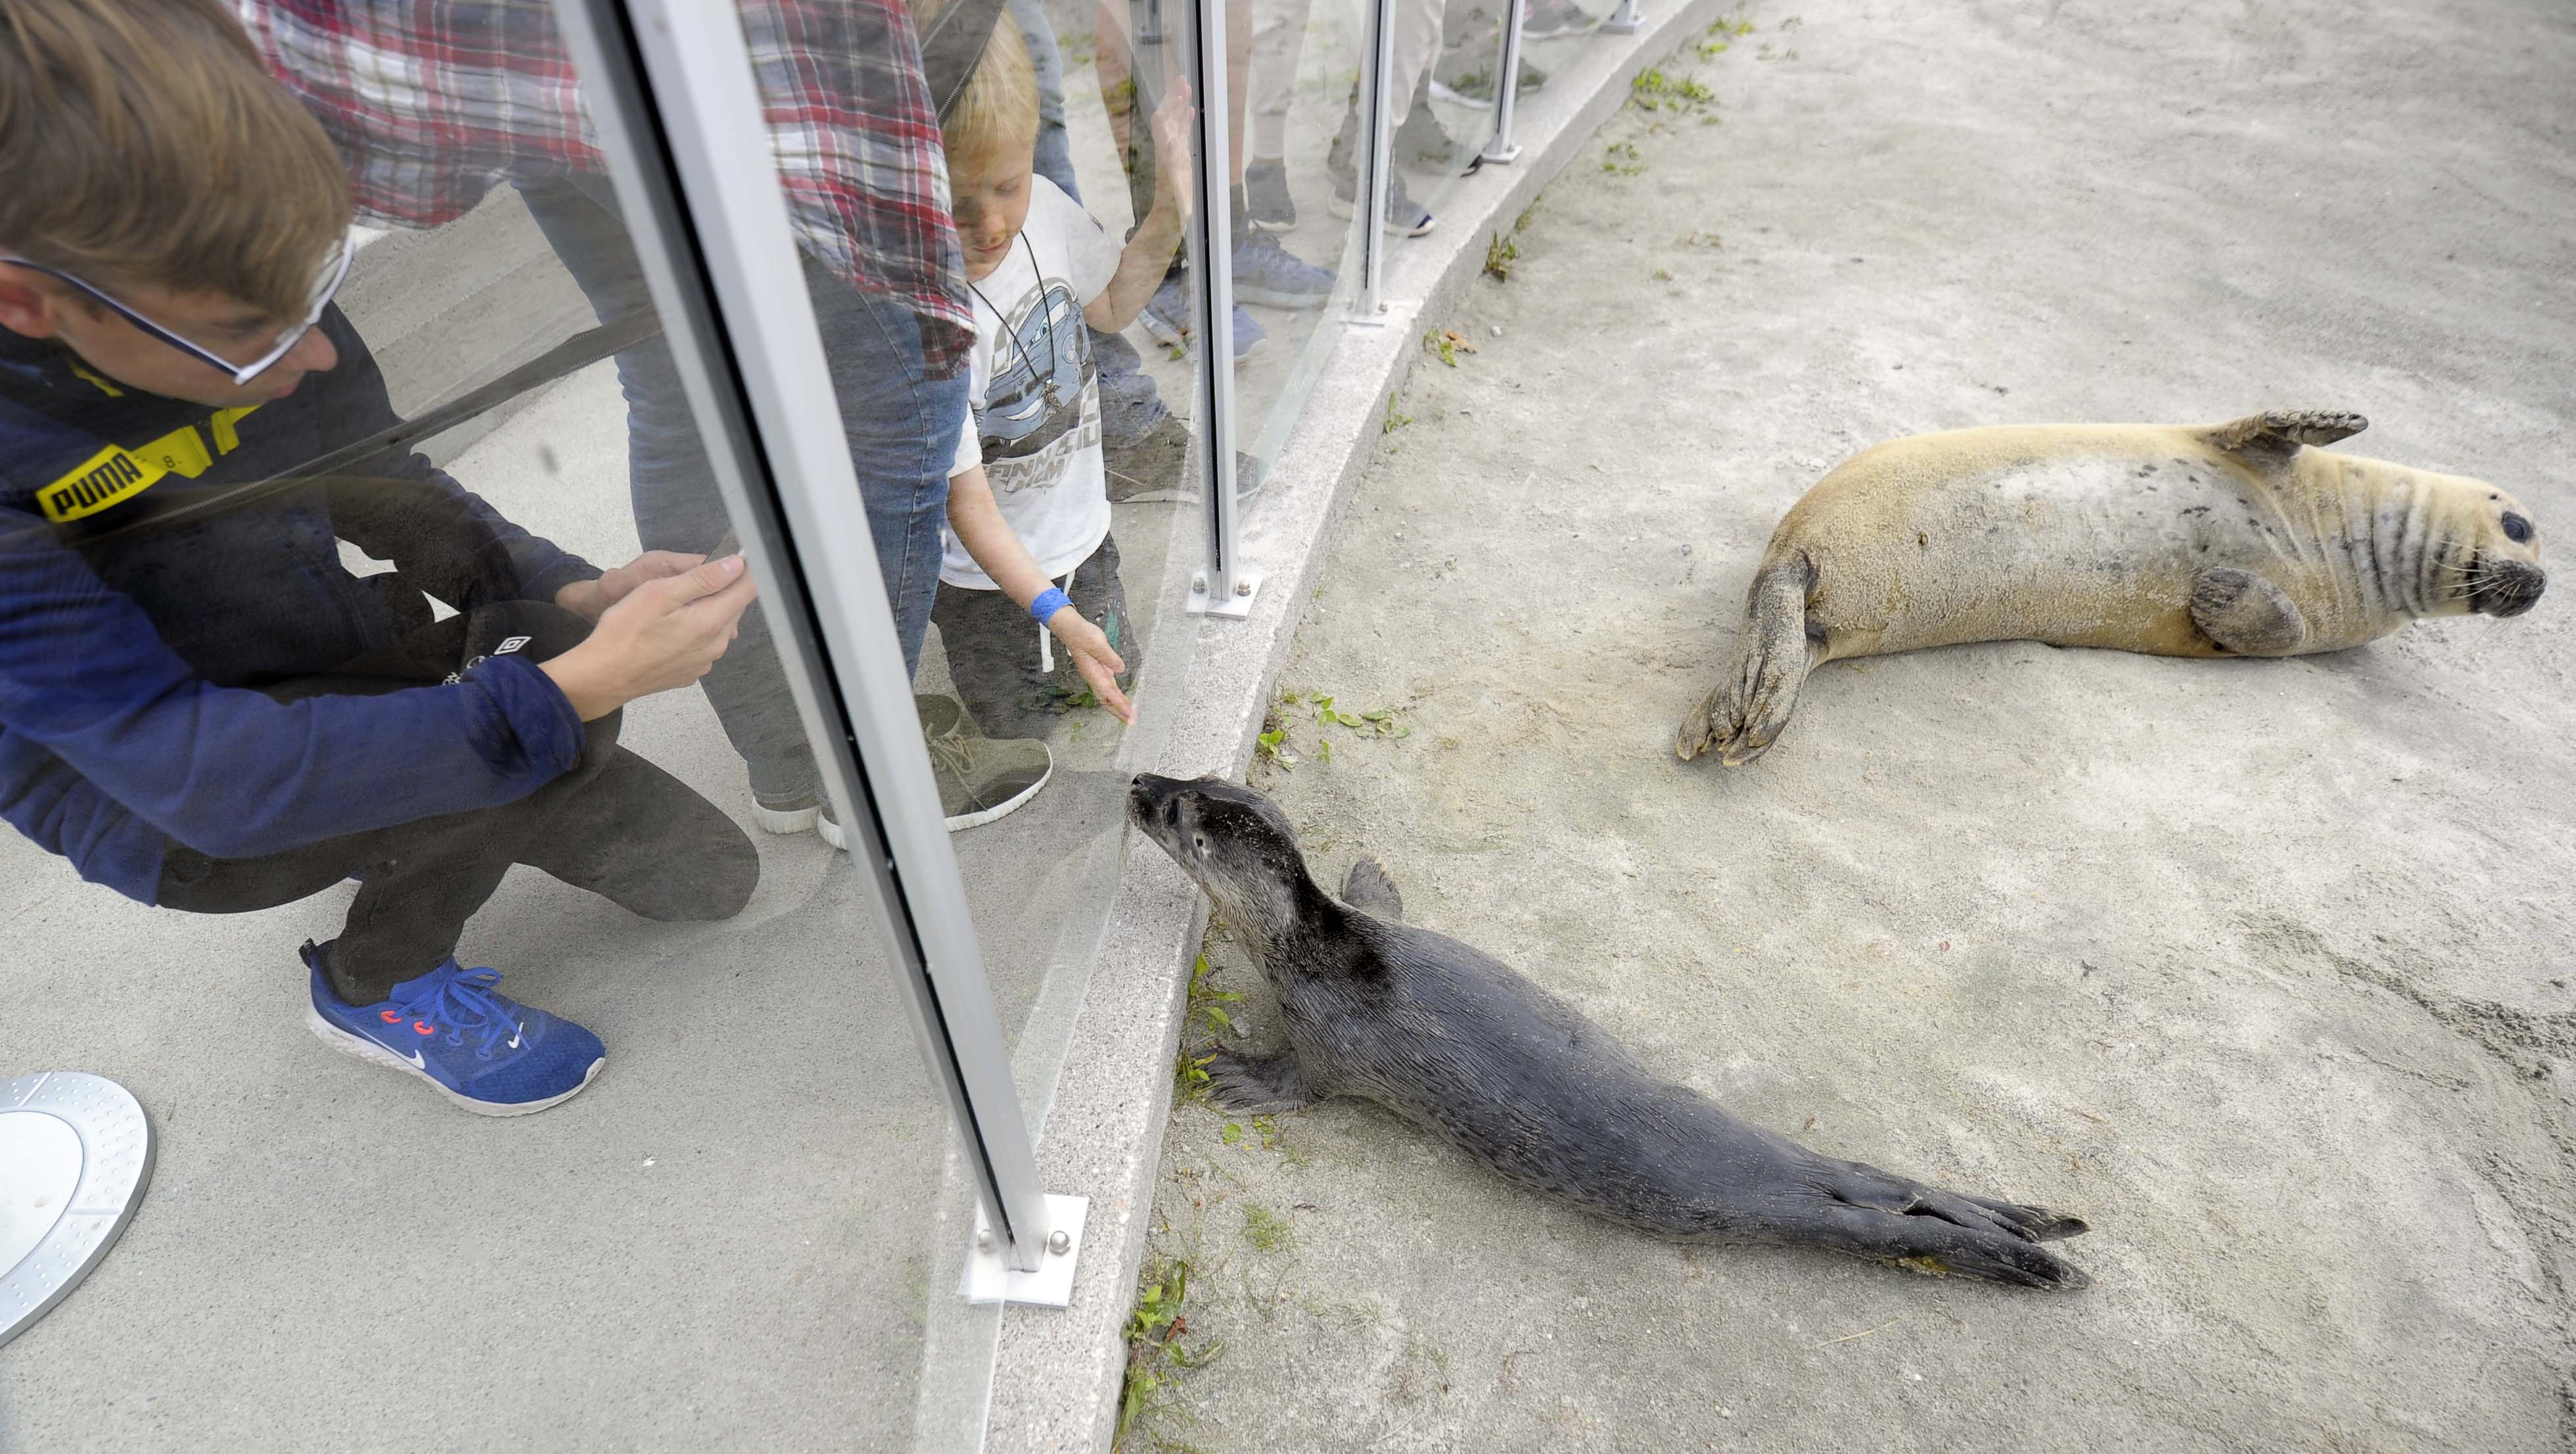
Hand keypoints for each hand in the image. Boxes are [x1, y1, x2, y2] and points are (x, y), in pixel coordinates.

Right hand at [541, 555, 756, 719]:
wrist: (603, 676)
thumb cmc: (626, 629)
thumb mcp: (660, 592)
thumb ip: (703, 578)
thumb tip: (738, 565)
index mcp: (712, 621)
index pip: (748, 589)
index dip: (744, 570)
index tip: (731, 558)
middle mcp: (716, 645)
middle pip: (735, 608)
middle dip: (722, 590)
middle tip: (691, 580)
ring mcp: (705, 663)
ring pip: (720, 627)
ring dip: (709, 611)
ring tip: (676, 605)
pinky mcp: (691, 673)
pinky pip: (704, 645)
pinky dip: (697, 632)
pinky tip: (670, 630)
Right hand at [1046, 606, 1134, 723]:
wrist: (1071, 629)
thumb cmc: (1081, 635)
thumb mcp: (1097, 643)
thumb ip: (1109, 657)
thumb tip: (1120, 669)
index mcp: (1093, 673)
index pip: (1108, 693)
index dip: (1119, 704)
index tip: (1129, 713)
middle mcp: (1094, 677)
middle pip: (1107, 699)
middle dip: (1119, 711)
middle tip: (1131, 721)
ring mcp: (1097, 674)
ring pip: (1108, 695)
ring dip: (1119, 705)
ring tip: (1130, 714)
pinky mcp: (1100, 670)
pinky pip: (1109, 687)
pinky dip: (1117, 695)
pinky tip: (1123, 699)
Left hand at [1148, 80, 1195, 220]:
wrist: (1170, 218)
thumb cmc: (1172, 205)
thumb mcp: (1173, 184)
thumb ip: (1171, 163)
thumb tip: (1171, 139)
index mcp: (1164, 152)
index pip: (1163, 122)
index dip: (1169, 106)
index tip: (1178, 91)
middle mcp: (1167, 149)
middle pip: (1168, 116)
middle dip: (1173, 97)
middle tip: (1181, 78)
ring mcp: (1173, 152)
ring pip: (1175, 122)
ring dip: (1179, 104)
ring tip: (1185, 86)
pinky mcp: (1180, 157)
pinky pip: (1182, 133)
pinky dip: (1185, 119)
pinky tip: (1190, 110)